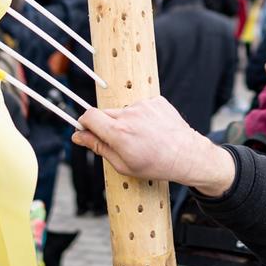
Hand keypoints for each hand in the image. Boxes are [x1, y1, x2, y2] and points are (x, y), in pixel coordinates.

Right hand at [72, 97, 236, 197]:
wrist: (187, 155)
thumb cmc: (155, 165)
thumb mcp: (123, 164)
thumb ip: (98, 147)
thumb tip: (78, 136)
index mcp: (119, 133)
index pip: (88, 116)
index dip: (85, 123)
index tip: (87, 131)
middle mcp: (130, 115)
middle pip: (104, 113)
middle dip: (106, 126)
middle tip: (120, 141)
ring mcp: (144, 105)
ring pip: (123, 111)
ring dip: (126, 122)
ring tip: (142, 138)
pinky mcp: (156, 100)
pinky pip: (140, 106)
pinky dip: (142, 116)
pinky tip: (153, 130)